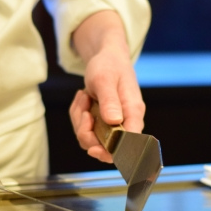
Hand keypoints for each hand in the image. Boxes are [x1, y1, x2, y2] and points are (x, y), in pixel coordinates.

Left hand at [69, 11, 144, 162]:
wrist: (106, 59)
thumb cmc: (109, 66)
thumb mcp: (105, 79)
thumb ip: (110, 101)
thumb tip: (114, 122)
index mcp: (133, 112)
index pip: (130, 142)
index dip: (113, 151)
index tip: (94, 149)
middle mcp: (126, 123)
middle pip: (106, 148)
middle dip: (87, 133)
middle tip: (84, 111)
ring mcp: (113, 125)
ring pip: (91, 140)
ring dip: (80, 120)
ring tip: (84, 97)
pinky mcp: (102, 125)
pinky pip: (84, 131)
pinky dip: (77, 116)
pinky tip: (83, 98)